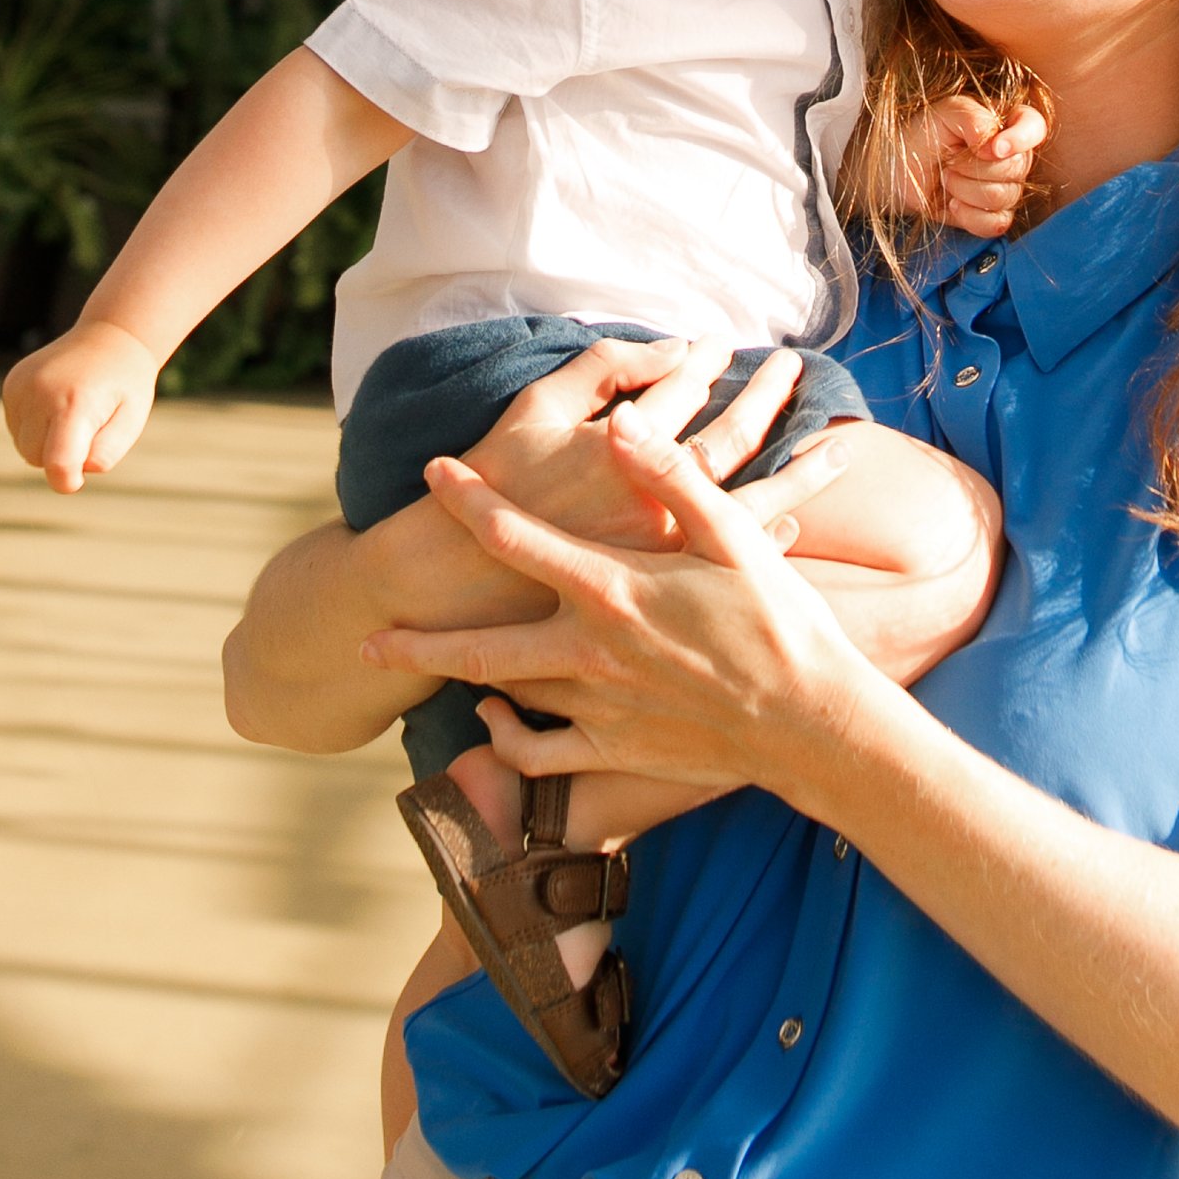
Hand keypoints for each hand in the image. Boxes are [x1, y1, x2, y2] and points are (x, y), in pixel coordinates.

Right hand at [4, 317, 159, 492]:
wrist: (109, 338)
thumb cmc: (125, 386)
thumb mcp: (131, 420)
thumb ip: (106, 452)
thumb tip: (72, 473)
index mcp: (76, 403)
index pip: (58, 462)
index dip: (66, 481)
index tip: (76, 481)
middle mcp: (41, 392)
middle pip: (37, 458)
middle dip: (61, 458)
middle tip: (88, 431)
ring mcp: (21, 386)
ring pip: (24, 446)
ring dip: (46, 443)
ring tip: (73, 414)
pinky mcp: (11, 384)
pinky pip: (16, 427)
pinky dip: (35, 427)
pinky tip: (57, 404)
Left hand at [362, 419, 871, 802]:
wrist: (810, 721)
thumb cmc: (779, 620)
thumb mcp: (733, 535)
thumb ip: (669, 477)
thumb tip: (619, 423)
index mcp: (610, 590)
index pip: (515, 539)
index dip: (468, 502)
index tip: (435, 475)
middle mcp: (588, 654)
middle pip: (478, 647)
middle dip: (415, 641)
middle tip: (368, 632)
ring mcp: (598, 709)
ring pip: (505, 697)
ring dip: (460, 680)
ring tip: (423, 667)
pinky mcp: (615, 752)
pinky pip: (538, 755)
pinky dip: (505, 739)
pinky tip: (493, 720)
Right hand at [434, 335, 810, 552]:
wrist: (464, 589)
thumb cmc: (496, 486)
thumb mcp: (534, 412)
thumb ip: (598, 370)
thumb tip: (667, 347)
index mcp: (620, 449)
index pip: (683, 388)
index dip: (708, 360)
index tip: (727, 342)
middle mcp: (655, 498)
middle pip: (732, 436)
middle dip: (769, 395)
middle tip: (797, 367)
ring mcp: (669, 548)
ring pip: (755, 501)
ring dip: (800, 469)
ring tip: (839, 447)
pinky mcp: (671, 589)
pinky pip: (735, 559)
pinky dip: (773, 536)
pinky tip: (798, 523)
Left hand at [908, 94, 1048, 236]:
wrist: (901, 170)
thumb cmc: (924, 135)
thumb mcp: (945, 113)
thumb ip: (973, 118)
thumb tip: (994, 143)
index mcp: (1008, 123)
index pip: (1035, 127)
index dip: (1020, 139)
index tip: (993, 149)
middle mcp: (1014, 156)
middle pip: (1016, 168)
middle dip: (973, 167)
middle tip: (948, 161)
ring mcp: (1008, 187)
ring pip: (1005, 197)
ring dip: (965, 189)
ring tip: (946, 178)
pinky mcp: (995, 215)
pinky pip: (998, 224)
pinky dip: (970, 217)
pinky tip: (952, 204)